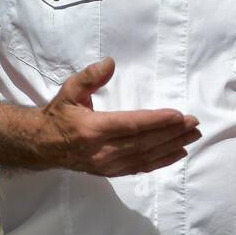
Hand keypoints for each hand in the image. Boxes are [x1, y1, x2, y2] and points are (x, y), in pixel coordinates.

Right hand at [41, 58, 200, 175]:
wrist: (41, 145)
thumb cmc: (59, 114)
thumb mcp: (69, 91)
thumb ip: (89, 77)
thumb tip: (110, 63)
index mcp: (92, 129)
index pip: (131, 125)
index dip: (156, 121)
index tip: (178, 115)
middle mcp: (102, 150)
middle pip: (144, 142)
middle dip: (172, 132)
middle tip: (194, 122)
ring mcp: (108, 164)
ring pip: (146, 156)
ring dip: (173, 145)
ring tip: (193, 135)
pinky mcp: (112, 172)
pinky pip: (142, 167)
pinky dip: (163, 161)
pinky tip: (180, 152)